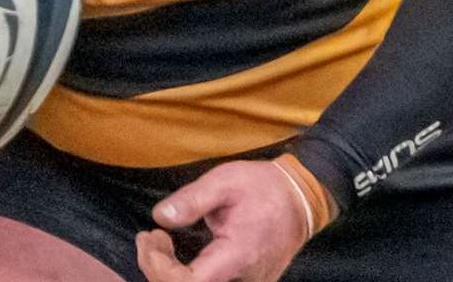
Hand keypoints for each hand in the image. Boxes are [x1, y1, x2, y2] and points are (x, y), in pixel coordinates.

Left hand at [135, 161, 307, 281]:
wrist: (301, 198)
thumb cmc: (263, 188)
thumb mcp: (225, 181)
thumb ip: (192, 200)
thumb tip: (160, 216)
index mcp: (238, 255)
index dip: (160, 268)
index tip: (151, 237)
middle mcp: (244, 279)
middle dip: (158, 268)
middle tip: (151, 238)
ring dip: (170, 273)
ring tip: (161, 243)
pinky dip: (185, 276)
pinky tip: (176, 256)